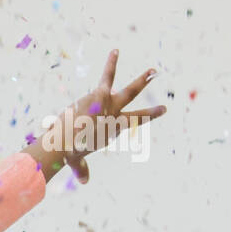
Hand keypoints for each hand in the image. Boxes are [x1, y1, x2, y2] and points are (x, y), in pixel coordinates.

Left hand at [28, 49, 167, 182]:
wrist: (66, 142)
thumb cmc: (68, 153)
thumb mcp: (76, 162)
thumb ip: (81, 170)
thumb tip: (85, 181)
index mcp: (112, 132)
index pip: (131, 124)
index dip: (145, 118)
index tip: (161, 111)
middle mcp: (115, 119)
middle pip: (136, 111)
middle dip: (150, 109)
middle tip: (164, 108)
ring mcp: (110, 106)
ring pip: (129, 91)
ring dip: (143, 80)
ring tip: (154, 71)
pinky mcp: (101, 95)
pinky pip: (108, 75)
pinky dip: (113, 62)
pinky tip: (117, 50)